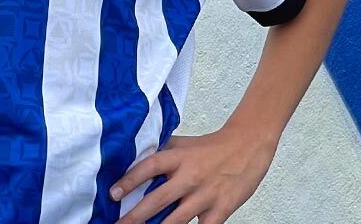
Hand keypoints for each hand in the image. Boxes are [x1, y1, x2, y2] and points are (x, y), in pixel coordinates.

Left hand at [111, 126, 277, 223]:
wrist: (247, 146)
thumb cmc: (211, 147)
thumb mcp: (182, 144)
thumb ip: (160, 151)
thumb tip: (133, 158)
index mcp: (177, 158)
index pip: (148, 167)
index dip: (129, 180)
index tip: (113, 193)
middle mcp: (190, 176)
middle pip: (158, 198)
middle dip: (136, 215)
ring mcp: (205, 195)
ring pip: (177, 218)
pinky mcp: (221, 209)